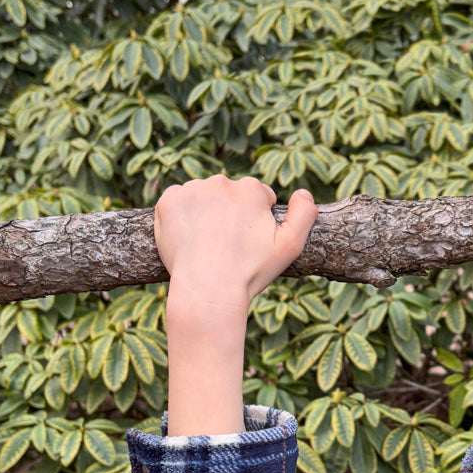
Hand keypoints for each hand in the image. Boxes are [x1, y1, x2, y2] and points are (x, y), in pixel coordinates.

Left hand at [154, 173, 318, 310]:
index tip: (249, 243)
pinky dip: (180, 217)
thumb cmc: (250, 273)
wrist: (208, 290)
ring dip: (204, 213)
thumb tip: (304, 193)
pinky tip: (188, 239)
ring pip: (202, 198)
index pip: (256, 197)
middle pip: (228, 195)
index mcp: (251, 189)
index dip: (256, 222)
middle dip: (230, 214)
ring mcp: (192, 189)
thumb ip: (304, 216)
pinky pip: (176, 203)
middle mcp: (221, 182)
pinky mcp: (168, 201)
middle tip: (227, 247)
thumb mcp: (289, 248)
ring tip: (207, 245)